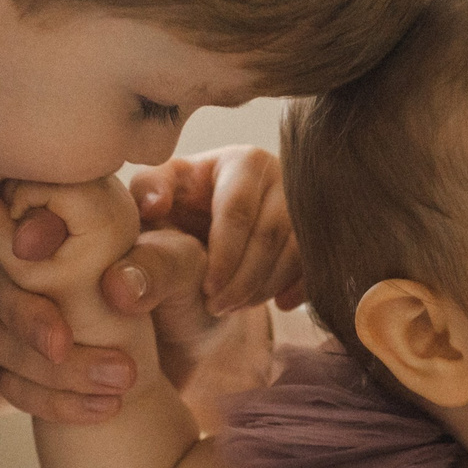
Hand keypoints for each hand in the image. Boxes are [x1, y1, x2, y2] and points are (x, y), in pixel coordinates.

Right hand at [0, 149, 286, 421]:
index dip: (28, 231)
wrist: (193, 358)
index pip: (24, 216)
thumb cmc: (189, 295)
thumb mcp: (187, 271)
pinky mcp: (25, 366)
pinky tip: (103, 409)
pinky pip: (12, 385)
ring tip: (120, 383)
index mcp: (65, 226)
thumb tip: (114, 286)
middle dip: (28, 317)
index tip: (33, 248)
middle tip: (62, 345)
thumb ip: (156, 265)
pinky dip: (53, 402)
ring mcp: (22, 317)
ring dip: (52, 370)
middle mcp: (31, 267)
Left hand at [123, 145, 301, 314]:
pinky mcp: (318, 230)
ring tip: (234, 306)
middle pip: (270, 234)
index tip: (206, 289)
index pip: (237, 211)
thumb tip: (154, 204)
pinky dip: (298, 288)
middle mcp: (282, 176)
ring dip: (265, 286)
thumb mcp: (160, 196)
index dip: (223, 255)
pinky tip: (279, 304)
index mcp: (242, 161)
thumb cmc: (181, 207)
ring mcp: (305, 204)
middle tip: (218, 306)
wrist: (212, 228)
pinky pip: (317, 263)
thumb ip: (148, 190)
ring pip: (296, 252)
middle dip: (243, 278)